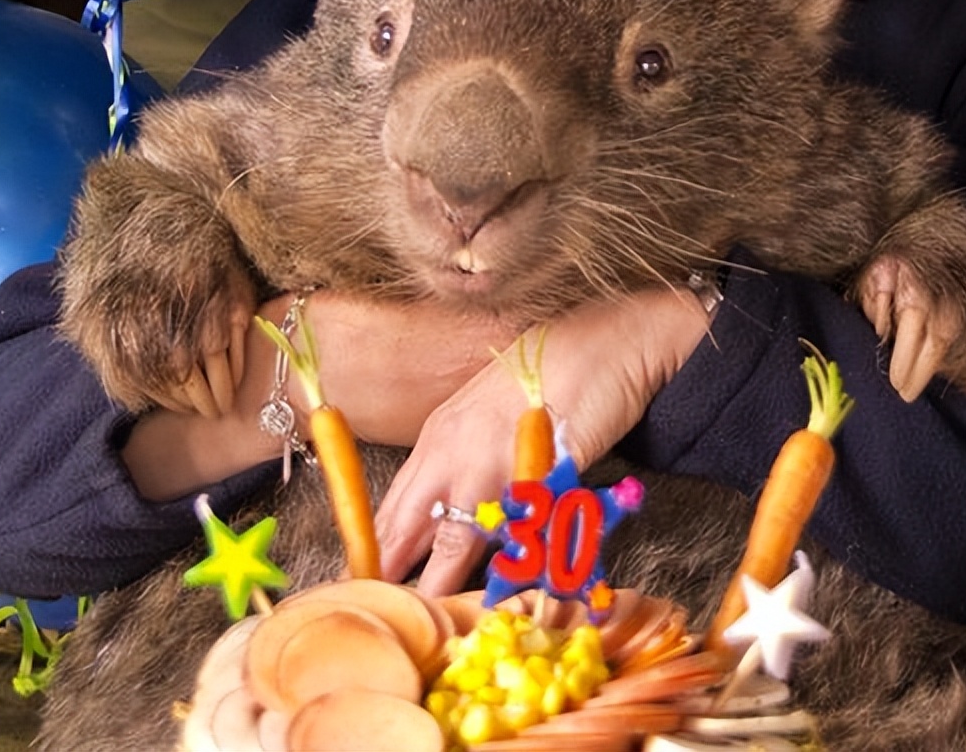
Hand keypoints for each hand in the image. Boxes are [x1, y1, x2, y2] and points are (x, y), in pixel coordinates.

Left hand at [373, 285, 709, 596]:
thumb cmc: (547, 375)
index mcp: (438, 436)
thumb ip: (459, 460)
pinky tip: (501, 594)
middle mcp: (455, 451)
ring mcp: (495, 465)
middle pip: (409, 528)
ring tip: (435, 620)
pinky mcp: (539, 478)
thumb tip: (438, 516)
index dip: (376, 551)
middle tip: (381, 614)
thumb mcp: (483, 414)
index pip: (393, 506)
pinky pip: (518, 537)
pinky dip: (509, 570)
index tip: (361, 586)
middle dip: (393, 576)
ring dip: (445, 586)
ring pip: (458, 543)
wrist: (604, 344)